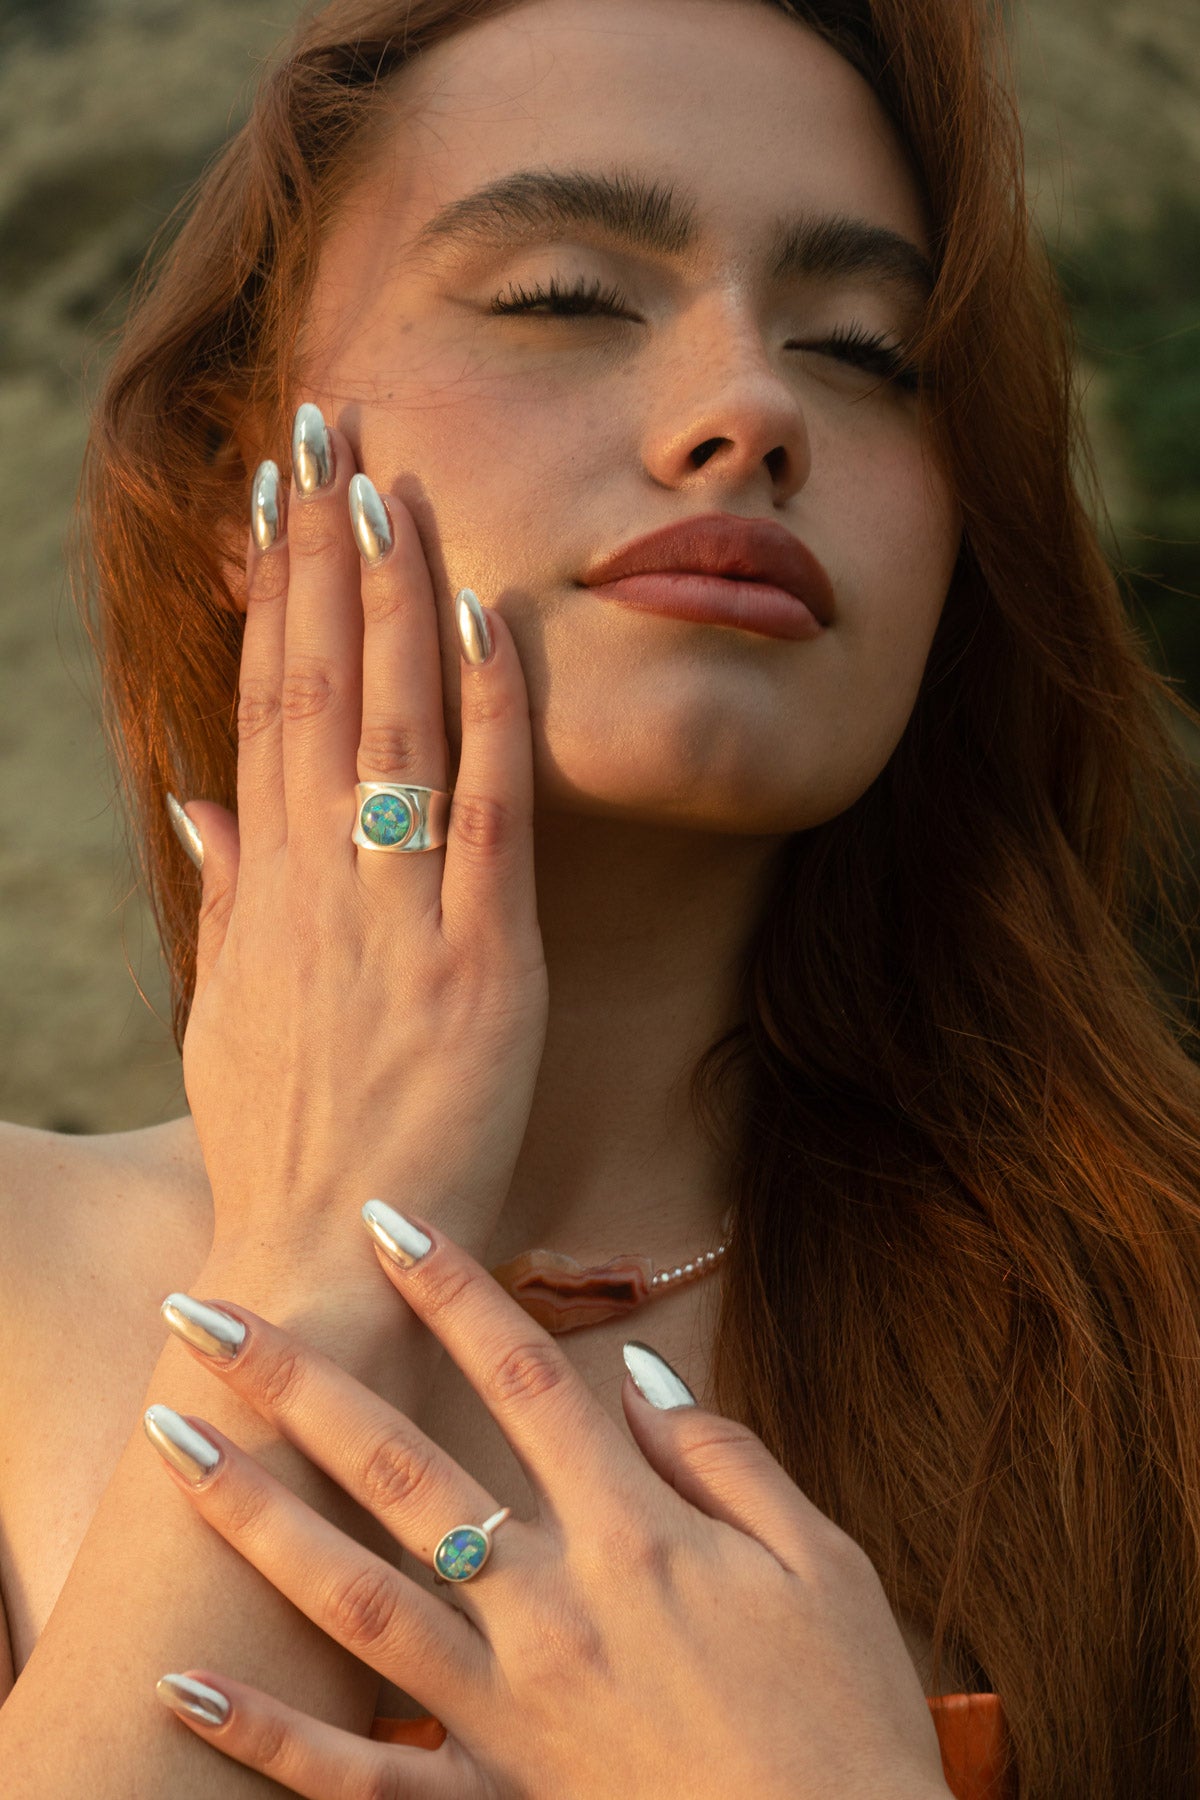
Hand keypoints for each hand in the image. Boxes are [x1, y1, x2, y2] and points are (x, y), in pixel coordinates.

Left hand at [146, 1206, 951, 1799]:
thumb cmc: (847, 1721)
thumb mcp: (824, 1566)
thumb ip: (726, 1460)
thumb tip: (636, 1375)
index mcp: (637, 1537)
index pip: (525, 1379)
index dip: (455, 1289)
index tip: (386, 1220)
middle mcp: (552, 1608)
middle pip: (402, 1467)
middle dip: (298, 1379)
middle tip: (204, 1313)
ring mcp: (509, 1710)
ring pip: (352, 1597)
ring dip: (252, 1515)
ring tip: (169, 1444)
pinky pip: (361, 1775)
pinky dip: (267, 1734)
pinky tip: (182, 1683)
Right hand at [177, 403, 548, 1274]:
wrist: (324, 1259)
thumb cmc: (282, 1142)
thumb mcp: (226, 1014)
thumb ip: (225, 894)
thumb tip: (194, 792)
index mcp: (264, 887)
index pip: (265, 702)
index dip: (274, 590)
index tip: (278, 494)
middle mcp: (322, 881)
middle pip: (319, 685)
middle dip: (324, 551)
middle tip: (328, 428)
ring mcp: (401, 916)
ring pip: (395, 727)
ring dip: (396, 598)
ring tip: (396, 484)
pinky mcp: (483, 964)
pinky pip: (485, 818)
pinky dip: (486, 719)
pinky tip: (486, 623)